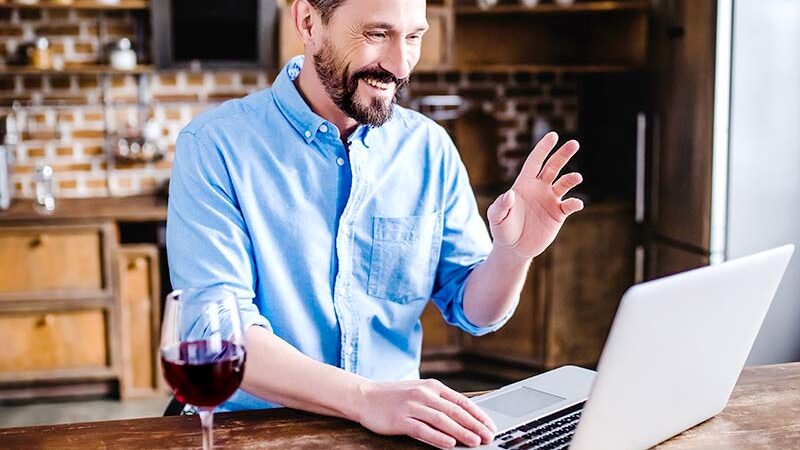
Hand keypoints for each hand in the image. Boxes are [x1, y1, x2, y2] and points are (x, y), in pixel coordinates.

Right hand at [354, 378, 496, 448]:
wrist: (365, 396)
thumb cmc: (394, 397)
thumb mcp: (420, 392)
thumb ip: (439, 402)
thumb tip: (465, 416)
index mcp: (432, 386)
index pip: (461, 401)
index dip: (478, 415)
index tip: (490, 426)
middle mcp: (424, 394)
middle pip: (455, 411)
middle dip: (474, 425)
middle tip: (488, 436)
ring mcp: (412, 406)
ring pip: (442, 420)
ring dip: (461, 432)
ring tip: (474, 442)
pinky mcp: (400, 419)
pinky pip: (423, 429)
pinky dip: (438, 437)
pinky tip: (449, 444)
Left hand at [487, 132, 583, 259]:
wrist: (513, 248)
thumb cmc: (502, 229)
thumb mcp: (496, 218)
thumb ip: (501, 205)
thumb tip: (510, 194)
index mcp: (524, 184)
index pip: (535, 162)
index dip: (543, 148)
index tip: (553, 135)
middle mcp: (539, 188)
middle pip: (553, 166)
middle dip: (563, 154)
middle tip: (574, 143)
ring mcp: (550, 200)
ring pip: (564, 183)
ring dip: (571, 179)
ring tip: (576, 177)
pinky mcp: (558, 214)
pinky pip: (569, 205)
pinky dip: (574, 203)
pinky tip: (576, 203)